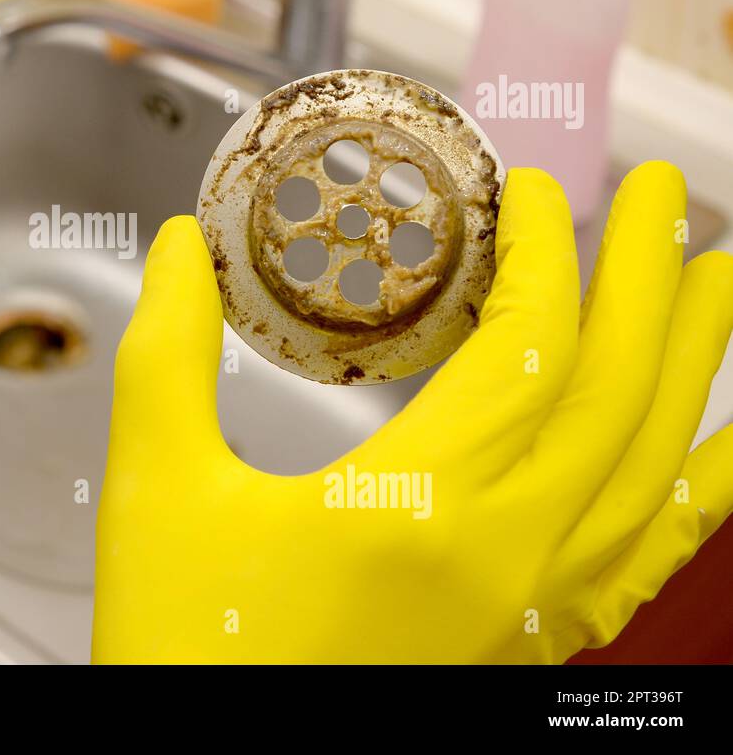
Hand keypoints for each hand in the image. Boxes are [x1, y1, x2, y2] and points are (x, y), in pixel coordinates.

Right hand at [93, 162, 732, 662]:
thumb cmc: (189, 647)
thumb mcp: (156, 487)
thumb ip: (168, 354)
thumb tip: (184, 251)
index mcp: (417, 505)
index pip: (529, 347)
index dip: (542, 250)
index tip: (528, 185)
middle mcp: (505, 556)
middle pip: (617, 392)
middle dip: (649, 276)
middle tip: (657, 192)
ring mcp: (533, 608)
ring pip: (657, 470)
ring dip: (695, 364)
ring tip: (720, 280)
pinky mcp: (530, 643)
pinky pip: (650, 558)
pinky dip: (699, 491)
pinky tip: (715, 455)